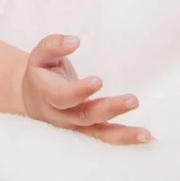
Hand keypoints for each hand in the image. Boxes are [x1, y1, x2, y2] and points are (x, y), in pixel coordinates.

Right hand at [20, 34, 151, 144]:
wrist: (32, 99)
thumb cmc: (42, 73)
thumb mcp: (40, 55)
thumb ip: (53, 45)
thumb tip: (74, 41)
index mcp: (47, 94)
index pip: (62, 97)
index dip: (79, 91)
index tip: (98, 80)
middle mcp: (61, 115)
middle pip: (85, 116)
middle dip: (109, 110)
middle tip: (133, 100)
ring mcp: (75, 127)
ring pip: (98, 134)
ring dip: (122, 135)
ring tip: (146, 134)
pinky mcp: (87, 131)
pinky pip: (106, 138)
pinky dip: (126, 140)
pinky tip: (147, 139)